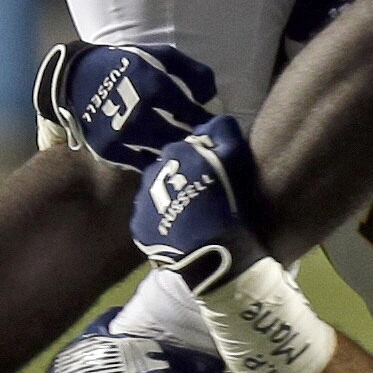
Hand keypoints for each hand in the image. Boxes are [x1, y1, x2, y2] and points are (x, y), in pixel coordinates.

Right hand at [36, 40, 220, 171]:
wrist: (75, 77)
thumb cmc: (127, 64)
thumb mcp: (163, 55)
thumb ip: (194, 72)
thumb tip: (209, 98)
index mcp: (153, 85)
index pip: (192, 113)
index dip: (207, 121)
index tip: (213, 125)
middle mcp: (137, 112)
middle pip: (179, 136)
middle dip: (195, 140)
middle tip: (204, 141)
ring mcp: (120, 133)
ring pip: (161, 151)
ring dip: (177, 151)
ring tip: (187, 149)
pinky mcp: (107, 149)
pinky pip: (140, 164)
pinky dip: (155, 162)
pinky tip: (163, 157)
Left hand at [131, 117, 268, 296]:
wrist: (209, 251)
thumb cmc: (227, 202)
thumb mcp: (235, 160)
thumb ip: (225, 133)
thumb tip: (215, 121)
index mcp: (176, 152)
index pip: (185, 148)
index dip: (199, 160)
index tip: (211, 173)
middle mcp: (152, 171)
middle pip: (167, 170)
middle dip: (179, 178)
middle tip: (201, 194)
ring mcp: (141, 200)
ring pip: (155, 193)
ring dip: (169, 198)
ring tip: (190, 214)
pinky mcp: (138, 226)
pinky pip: (149, 218)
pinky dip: (161, 220)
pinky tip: (178, 230)